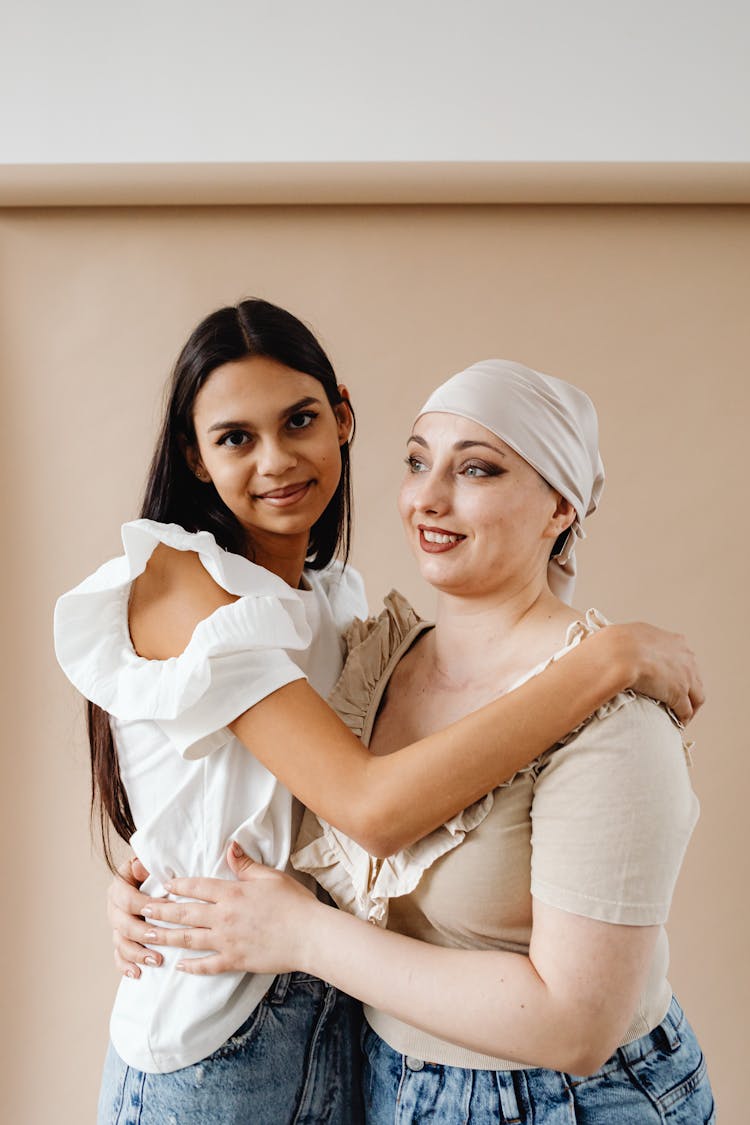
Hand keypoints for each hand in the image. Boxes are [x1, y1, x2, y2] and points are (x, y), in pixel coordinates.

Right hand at [108, 856, 162, 978]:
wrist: (149, 878)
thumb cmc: (154, 870)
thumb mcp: (150, 862)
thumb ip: (145, 864)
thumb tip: (139, 867)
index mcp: (119, 887)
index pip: (127, 898)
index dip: (145, 904)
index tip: (168, 907)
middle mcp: (114, 907)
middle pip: (123, 924)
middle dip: (142, 933)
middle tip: (161, 938)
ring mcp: (116, 926)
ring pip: (121, 943)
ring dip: (137, 954)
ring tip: (156, 961)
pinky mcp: (121, 940)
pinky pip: (119, 956)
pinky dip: (126, 966)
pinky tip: (137, 974)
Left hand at [137, 843, 319, 975]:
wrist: (310, 936)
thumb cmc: (294, 903)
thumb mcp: (270, 877)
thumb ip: (246, 865)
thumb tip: (230, 847)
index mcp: (232, 893)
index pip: (197, 887)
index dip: (179, 885)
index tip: (165, 885)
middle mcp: (224, 917)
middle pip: (186, 913)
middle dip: (162, 911)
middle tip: (144, 910)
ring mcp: (228, 941)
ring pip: (190, 939)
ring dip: (167, 937)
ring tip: (149, 935)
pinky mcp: (235, 961)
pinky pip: (208, 965)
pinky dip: (191, 967)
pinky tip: (179, 965)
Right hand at [610, 622, 704, 723]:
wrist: (619, 653)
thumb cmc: (617, 643)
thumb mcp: (631, 635)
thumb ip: (636, 642)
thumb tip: (623, 646)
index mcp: (675, 642)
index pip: (684, 660)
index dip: (678, 672)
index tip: (669, 680)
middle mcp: (686, 658)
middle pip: (695, 678)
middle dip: (688, 690)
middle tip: (677, 700)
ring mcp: (685, 677)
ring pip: (696, 697)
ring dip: (689, 708)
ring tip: (678, 716)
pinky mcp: (679, 694)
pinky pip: (686, 711)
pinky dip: (682, 718)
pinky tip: (675, 723)